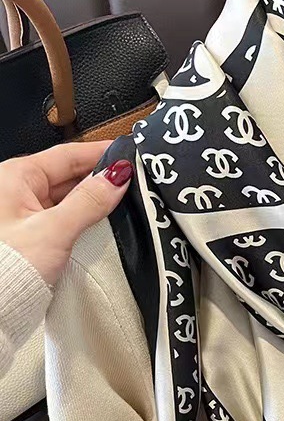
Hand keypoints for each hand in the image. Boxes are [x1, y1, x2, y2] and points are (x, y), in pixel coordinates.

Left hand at [0, 141, 131, 284]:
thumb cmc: (6, 268)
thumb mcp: (54, 230)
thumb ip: (89, 202)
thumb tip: (117, 178)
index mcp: (14, 177)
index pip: (67, 155)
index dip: (101, 152)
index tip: (128, 153)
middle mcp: (14, 190)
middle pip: (67, 175)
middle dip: (100, 177)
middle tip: (134, 178)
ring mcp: (21, 213)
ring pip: (66, 197)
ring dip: (93, 199)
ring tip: (124, 199)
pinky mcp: (29, 235)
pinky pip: (62, 216)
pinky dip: (83, 216)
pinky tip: (101, 221)